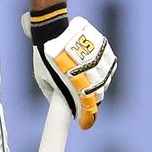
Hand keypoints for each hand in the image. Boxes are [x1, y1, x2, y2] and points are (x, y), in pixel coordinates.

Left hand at [23, 14, 117, 129]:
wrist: (51, 27)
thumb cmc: (43, 53)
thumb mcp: (41, 76)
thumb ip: (50, 92)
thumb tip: (57, 104)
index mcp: (73, 84)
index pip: (86, 108)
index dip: (87, 118)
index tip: (85, 124)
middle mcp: (89, 74)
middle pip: (97, 94)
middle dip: (92, 100)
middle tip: (86, 100)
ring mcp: (98, 60)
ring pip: (105, 79)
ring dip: (100, 84)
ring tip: (90, 81)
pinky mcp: (104, 48)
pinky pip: (110, 64)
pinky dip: (105, 69)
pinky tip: (97, 68)